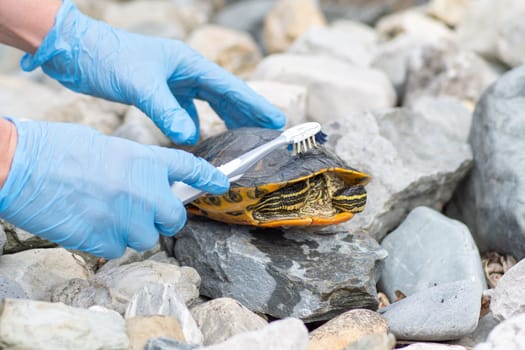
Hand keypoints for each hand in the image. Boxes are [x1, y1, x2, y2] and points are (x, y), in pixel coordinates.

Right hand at [0, 118, 228, 258]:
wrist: (22, 165)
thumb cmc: (58, 147)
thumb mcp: (107, 146)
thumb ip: (134, 167)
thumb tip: (142, 182)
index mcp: (146, 160)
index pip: (190, 170)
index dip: (209, 178)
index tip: (222, 184)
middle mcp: (146, 191)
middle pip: (175, 219)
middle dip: (164, 219)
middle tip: (145, 213)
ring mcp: (128, 218)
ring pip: (146, 238)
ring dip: (131, 230)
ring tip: (103, 212)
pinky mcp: (105, 241)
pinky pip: (118, 249)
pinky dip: (108, 242)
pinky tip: (89, 224)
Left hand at [20, 0, 285, 143]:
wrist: (77, 51)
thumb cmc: (109, 59)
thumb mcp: (140, 85)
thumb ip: (166, 111)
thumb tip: (189, 137)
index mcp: (188, 64)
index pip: (230, 87)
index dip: (254, 105)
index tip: (276, 120)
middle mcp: (185, 71)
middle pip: (225, 94)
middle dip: (247, 112)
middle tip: (269, 130)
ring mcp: (173, 80)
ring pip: (207, 101)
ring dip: (225, 117)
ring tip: (243, 133)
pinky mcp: (159, 90)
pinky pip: (185, 108)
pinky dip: (194, 122)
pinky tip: (196, 135)